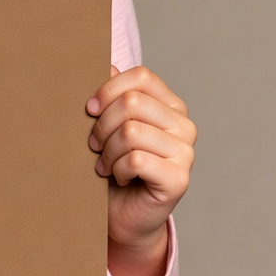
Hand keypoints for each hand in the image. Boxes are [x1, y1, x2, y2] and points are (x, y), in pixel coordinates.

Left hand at [87, 65, 195, 275]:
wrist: (121, 214)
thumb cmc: (112, 163)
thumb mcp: (107, 124)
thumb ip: (110, 94)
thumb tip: (106, 61)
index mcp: (170, 104)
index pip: (141, 76)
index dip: (108, 88)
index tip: (89, 108)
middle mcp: (184, 125)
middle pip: (131, 102)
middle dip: (102, 124)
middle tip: (95, 145)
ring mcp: (186, 153)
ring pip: (131, 131)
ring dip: (108, 150)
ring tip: (107, 164)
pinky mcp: (180, 179)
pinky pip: (137, 160)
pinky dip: (118, 169)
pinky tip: (120, 178)